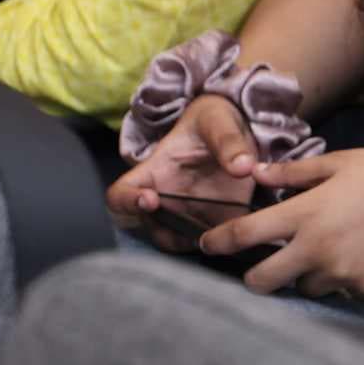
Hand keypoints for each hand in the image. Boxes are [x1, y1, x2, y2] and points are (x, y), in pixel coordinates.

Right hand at [107, 93, 260, 245]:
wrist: (236, 129)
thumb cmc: (213, 121)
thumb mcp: (218, 121)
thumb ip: (228, 141)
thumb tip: (243, 167)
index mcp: (154, 172)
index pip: (119, 195)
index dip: (127, 202)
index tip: (149, 200)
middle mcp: (164, 199)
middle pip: (151, 228)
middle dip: (170, 232)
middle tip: (197, 227)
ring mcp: (188, 214)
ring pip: (179, 242)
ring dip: (197, 241)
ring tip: (222, 231)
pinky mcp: (214, 222)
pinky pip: (213, 243)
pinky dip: (223, 243)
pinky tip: (240, 233)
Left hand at [210, 145, 363, 299]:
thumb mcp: (339, 163)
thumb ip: (294, 175)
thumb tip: (257, 174)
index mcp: (305, 214)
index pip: (245, 235)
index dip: (218, 242)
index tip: (206, 245)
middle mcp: (316, 249)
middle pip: (260, 281)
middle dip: (255, 277)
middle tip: (263, 267)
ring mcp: (340, 273)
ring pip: (303, 288)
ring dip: (307, 276)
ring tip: (332, 252)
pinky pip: (341, 291)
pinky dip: (344, 278)